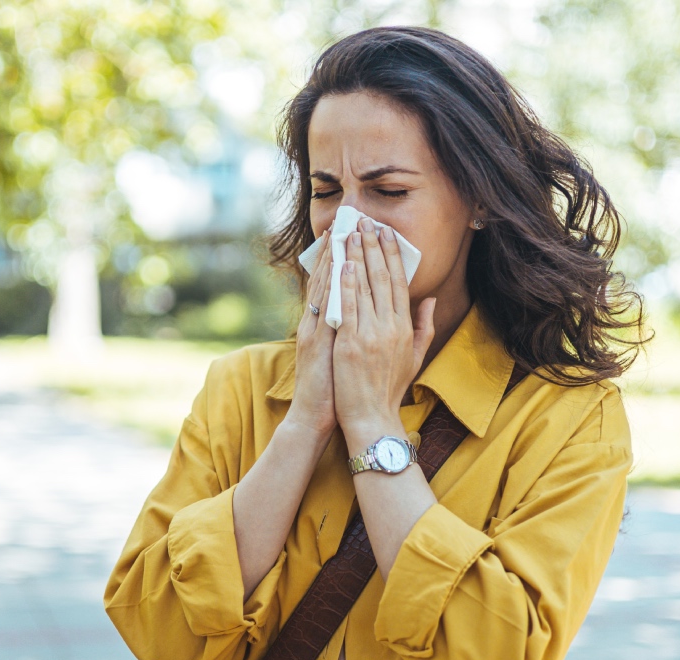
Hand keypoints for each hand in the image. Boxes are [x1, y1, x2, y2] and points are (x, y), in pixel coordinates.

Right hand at [284, 224, 338, 437]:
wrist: (314, 417)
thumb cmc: (334, 390)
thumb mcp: (344, 356)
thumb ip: (351, 332)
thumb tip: (365, 315)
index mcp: (324, 325)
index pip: (333, 285)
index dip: (342, 259)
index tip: (352, 234)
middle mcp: (316, 323)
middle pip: (326, 278)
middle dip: (336, 249)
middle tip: (346, 220)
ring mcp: (313, 330)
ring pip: (322, 287)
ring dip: (331, 258)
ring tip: (340, 232)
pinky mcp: (314, 341)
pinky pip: (323, 307)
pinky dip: (330, 285)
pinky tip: (338, 266)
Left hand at [333, 217, 436, 441]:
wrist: (372, 417)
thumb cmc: (390, 389)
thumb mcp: (415, 357)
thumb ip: (424, 326)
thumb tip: (430, 299)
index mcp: (405, 328)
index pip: (399, 283)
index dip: (392, 256)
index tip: (386, 233)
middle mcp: (389, 327)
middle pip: (382, 278)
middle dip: (373, 247)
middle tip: (366, 222)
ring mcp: (369, 335)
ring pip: (363, 287)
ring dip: (356, 257)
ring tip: (350, 233)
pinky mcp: (350, 344)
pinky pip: (347, 307)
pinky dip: (345, 285)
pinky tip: (342, 265)